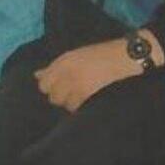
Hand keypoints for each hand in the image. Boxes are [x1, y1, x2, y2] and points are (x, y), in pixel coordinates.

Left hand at [35, 33, 158, 111]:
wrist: (129, 58)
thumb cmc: (103, 55)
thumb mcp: (76, 56)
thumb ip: (55, 67)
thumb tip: (36, 75)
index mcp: (64, 61)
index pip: (43, 84)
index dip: (50, 88)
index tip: (60, 88)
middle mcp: (67, 73)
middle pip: (53, 97)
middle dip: (61, 97)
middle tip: (74, 92)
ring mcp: (78, 85)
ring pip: (65, 105)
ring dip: (72, 103)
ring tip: (85, 96)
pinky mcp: (88, 96)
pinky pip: (77, 108)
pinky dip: (82, 107)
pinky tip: (90, 100)